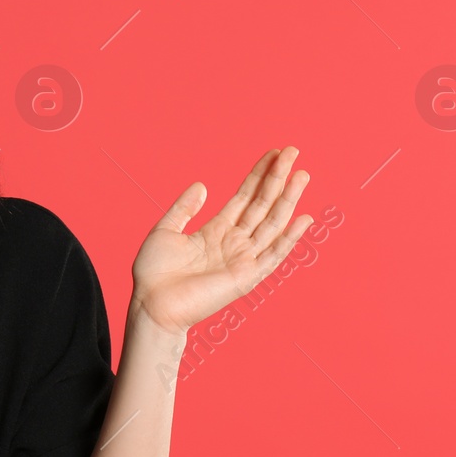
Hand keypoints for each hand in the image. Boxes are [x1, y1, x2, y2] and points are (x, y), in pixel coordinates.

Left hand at [130, 146, 313, 333]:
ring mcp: (243, 259)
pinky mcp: (247, 277)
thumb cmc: (154, 274)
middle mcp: (234, 243)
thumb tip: (202, 185)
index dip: (259, 175)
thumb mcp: (165, 231)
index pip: (245, 197)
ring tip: (302, 174)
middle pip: (262, 205)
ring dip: (288, 200)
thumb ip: (184, 208)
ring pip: (272, 223)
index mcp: (216, 231)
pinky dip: (289, 238)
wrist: (152, 305)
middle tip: (293, 151)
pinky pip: (273, 255)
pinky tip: (303, 218)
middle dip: (278, 178)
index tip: (273, 153)